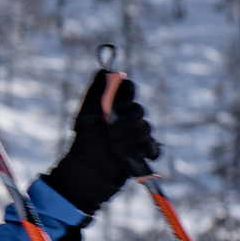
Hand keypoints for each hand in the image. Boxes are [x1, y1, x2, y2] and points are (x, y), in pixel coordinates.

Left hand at [43, 69, 158, 215]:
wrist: (89, 170)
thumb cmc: (85, 141)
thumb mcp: (86, 114)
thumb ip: (96, 92)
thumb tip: (105, 70)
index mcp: (115, 104)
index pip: (129, 89)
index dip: (126, 95)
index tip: (118, 105)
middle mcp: (128, 116)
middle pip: (139, 111)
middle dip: (125, 124)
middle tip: (110, 135)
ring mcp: (137, 134)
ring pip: (146, 129)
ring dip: (130, 140)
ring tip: (116, 149)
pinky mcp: (144, 151)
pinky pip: (154, 148)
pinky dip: (146, 152)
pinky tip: (134, 156)